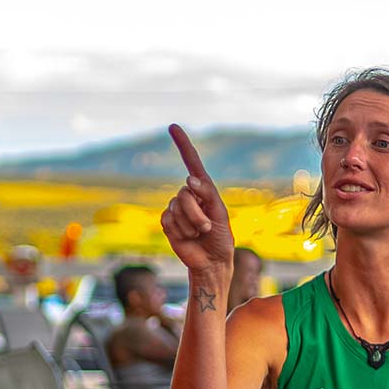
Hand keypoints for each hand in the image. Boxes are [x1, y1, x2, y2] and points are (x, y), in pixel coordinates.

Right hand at [160, 125, 235, 280]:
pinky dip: (180, 231)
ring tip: (199, 234)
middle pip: (184, 193)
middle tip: (207, 228)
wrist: (210, 261)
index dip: (183, 144)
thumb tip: (189, 179)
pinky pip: (168, 220)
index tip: (173, 126)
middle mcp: (188, 195)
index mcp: (203, 189)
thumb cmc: (221, 238)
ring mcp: (176, 208)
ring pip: (176, 208)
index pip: (192, 162)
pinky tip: (187, 238)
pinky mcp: (167, 222)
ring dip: (191, 224)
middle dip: (197, 213)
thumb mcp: (220, 213)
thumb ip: (207, 194)